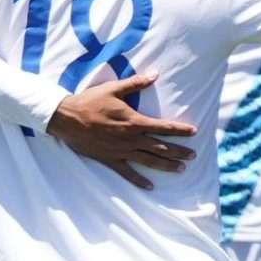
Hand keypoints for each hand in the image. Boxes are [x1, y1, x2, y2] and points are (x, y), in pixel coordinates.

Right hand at [43, 74, 194, 187]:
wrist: (67, 119)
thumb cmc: (90, 101)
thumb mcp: (113, 88)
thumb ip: (136, 83)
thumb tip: (155, 74)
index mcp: (133, 121)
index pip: (163, 127)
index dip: (180, 130)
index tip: (194, 132)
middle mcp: (130, 139)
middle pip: (160, 147)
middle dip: (179, 151)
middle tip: (193, 156)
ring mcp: (120, 151)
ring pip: (148, 160)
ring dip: (166, 165)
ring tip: (181, 169)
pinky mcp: (109, 159)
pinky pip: (127, 172)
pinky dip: (139, 180)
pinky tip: (150, 186)